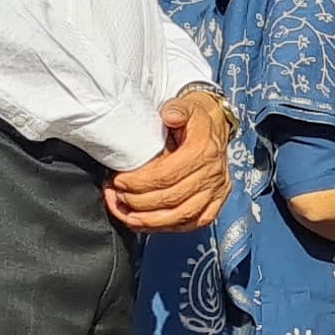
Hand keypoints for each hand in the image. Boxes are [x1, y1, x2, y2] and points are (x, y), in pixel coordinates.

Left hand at [107, 89, 236, 233]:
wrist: (216, 129)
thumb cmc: (194, 120)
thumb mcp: (186, 106)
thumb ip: (177, 109)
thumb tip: (170, 115)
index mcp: (204, 152)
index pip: (168, 175)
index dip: (140, 182)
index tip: (119, 181)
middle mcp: (213, 175)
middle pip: (172, 198)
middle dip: (140, 202)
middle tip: (117, 197)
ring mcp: (217, 192)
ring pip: (182, 216)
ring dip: (152, 221)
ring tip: (128, 216)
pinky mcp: (216, 203)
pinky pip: (194, 223)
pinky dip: (170, 227)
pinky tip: (149, 224)